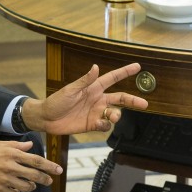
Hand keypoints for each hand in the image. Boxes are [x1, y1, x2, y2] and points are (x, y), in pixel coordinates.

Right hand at [0, 140, 61, 191]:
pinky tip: (14, 189)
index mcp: (11, 154)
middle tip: (49, 181)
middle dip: (44, 179)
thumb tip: (30, 146)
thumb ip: (15, 146)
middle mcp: (10, 167)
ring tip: (29, 184)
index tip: (59, 170)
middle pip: (34, 176)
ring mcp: (3, 180)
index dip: (49, 166)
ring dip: (29, 186)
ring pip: (25, 187)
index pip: (36, 161)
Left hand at [21, 63, 148, 134]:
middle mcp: (98, 99)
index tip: (138, 66)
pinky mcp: (92, 124)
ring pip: (114, 113)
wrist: (46, 119)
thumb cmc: (56, 101)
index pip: (113, 78)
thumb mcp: (70, 90)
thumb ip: (85, 80)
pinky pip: (105, 125)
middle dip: (133, 100)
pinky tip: (100, 124)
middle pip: (120, 98)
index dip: (125, 72)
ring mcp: (96, 112)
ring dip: (117, 115)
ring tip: (113, 117)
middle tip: (144, 104)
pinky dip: (105, 125)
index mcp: (94, 88)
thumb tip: (96, 67)